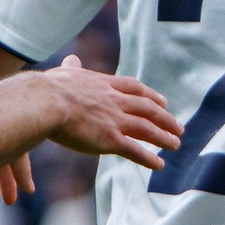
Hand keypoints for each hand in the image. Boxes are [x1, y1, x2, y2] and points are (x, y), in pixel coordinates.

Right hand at [35, 55, 183, 170]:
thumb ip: (72, 69)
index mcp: (104, 84)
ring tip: (175, 145)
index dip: (151, 96)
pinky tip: (159, 165)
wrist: (46, 102)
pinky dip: (149, 158)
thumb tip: (72, 59)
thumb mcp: (64, 73)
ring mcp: (115, 120)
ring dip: (164, 138)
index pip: (134, 88)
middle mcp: (115, 101)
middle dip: (165, 118)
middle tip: (178, 126)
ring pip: (147, 129)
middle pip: (148, 109)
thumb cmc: (48, 89)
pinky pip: (135, 151)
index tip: (163, 101)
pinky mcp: (110, 140)